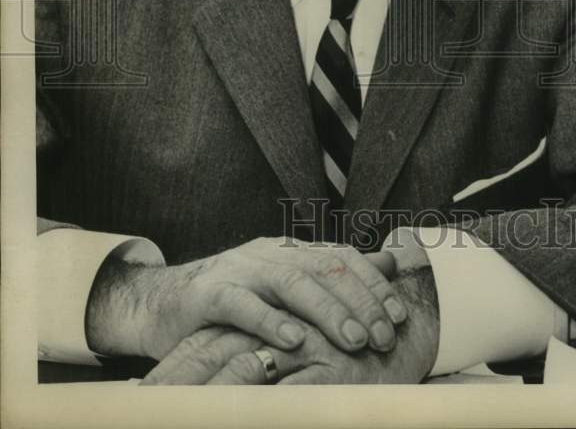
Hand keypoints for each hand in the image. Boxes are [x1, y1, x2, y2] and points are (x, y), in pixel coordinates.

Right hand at [86, 237, 405, 360]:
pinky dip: (270, 320)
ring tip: (354, 339)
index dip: (374, 284)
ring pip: (291, 281)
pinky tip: (293, 339)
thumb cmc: (232, 302)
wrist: (162, 303)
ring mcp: (239, 270)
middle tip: (383, 337)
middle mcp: (269, 254)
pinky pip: (243, 304)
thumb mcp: (283, 288)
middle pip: (324, 267)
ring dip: (328, 311)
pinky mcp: (209, 293)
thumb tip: (388, 264)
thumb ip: (331, 277)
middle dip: (360, 302)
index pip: (342, 257)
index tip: (398, 316)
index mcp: (290, 252)